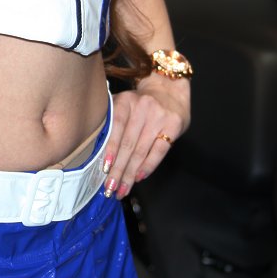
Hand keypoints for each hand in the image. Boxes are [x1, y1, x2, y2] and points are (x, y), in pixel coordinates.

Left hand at [103, 74, 190, 198]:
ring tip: (122, 189)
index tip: (104, 170)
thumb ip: (115, 123)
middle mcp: (142, 107)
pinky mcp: (173, 125)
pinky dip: (148, 166)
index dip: (110, 151)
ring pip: (141, 151)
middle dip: (118, 170)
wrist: (169, 88)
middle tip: (110, 188)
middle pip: (127, 144)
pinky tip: (139, 177)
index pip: (115, 129)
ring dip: (130, 174)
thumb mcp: (126, 104)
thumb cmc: (142, 104)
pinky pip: (158, 151)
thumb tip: (103, 156)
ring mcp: (159, 116)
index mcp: (125, 101)